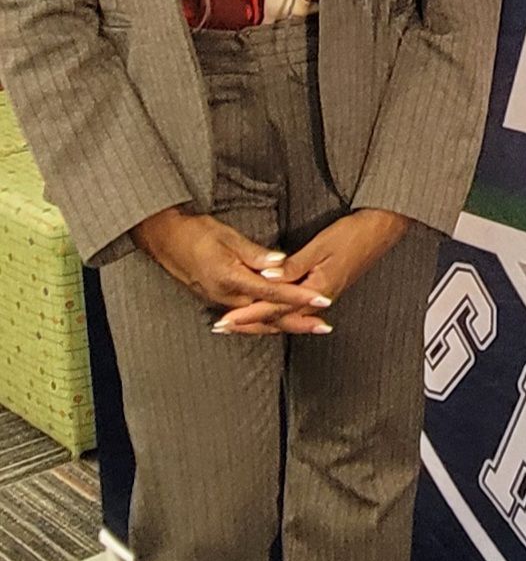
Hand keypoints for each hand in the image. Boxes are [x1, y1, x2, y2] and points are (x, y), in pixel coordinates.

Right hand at [131, 208, 333, 332]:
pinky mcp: (220, 300)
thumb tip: (279, 263)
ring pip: (259, 320)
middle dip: (298, 321)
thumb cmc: (195, 233)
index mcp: (230, 278)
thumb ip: (255, 253)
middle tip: (325, 325)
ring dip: (286, 325)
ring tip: (311, 327)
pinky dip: (267, 322)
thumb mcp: (227, 236)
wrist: (165, 240)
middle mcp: (226, 296)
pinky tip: (280, 324)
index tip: (322, 298)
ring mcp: (222, 301)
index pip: (273, 291)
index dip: (299, 296)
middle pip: (269, 314)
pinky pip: (248, 317)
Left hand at [212, 208, 413, 335]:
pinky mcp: (324, 289)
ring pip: (286, 314)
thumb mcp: (320, 246)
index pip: (275, 307)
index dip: (248, 314)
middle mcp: (319, 298)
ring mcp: (323, 294)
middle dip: (249, 323)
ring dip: (260, 319)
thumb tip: (267, 277)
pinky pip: (295, 307)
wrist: (381, 230)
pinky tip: (268, 312)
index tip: (226, 321)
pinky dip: (277, 312)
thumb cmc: (353, 234)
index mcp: (317, 290)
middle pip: (278, 317)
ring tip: (237, 323)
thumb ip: (293, 265)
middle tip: (222, 327)